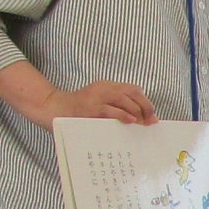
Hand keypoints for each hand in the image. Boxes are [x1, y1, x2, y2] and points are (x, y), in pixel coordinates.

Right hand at [42, 80, 156, 125]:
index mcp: (106, 86)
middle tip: (151, 121)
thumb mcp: (99, 99)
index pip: (132, 89)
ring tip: (143, 122)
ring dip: (136, 111)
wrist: (54, 108)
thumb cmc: (79, 108)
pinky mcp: (90, 109)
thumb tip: (140, 99)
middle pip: (131, 93)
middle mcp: (103, 89)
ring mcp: (96, 98)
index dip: (145, 101)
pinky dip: (122, 115)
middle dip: (145, 107)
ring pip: (123, 100)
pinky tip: (131, 121)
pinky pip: (109, 111)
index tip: (153, 115)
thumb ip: (117, 99)